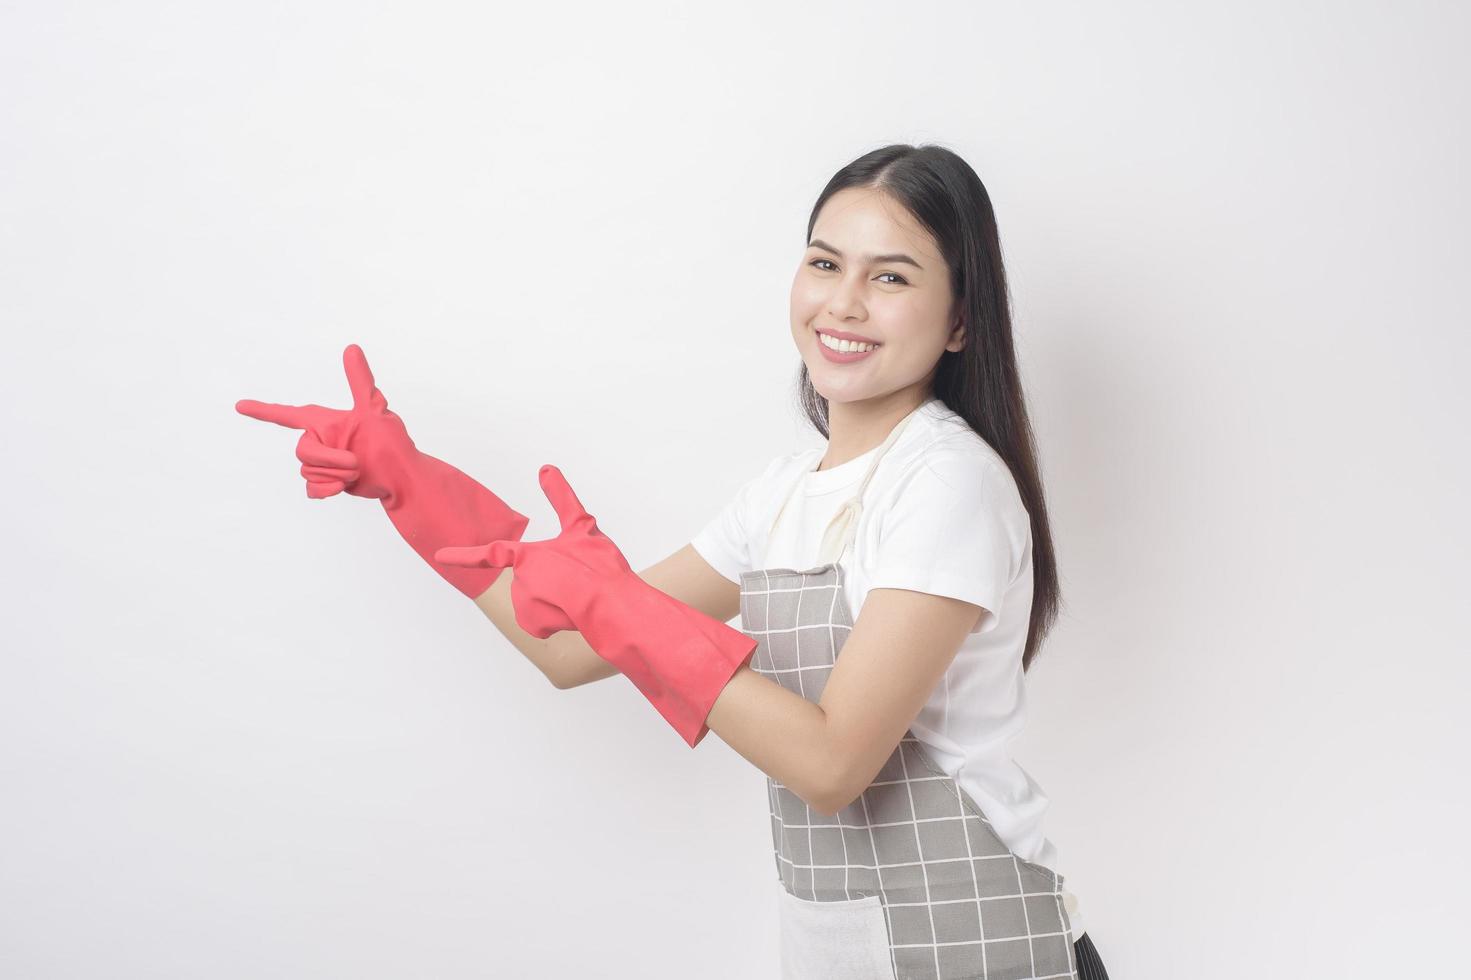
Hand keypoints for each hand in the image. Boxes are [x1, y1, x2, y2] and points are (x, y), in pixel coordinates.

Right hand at [235, 343, 413, 500]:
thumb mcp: (375, 410)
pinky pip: (311, 489)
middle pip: (302, 452)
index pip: (289, 415)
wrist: (401, 479)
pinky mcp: (327, 482)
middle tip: (356, 463)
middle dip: (329, 461)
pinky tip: (342, 487)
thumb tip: (351, 348)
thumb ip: (360, 382)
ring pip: (307, 472)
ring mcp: (323, 462)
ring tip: (357, 471)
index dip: (264, 411)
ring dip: (335, 476)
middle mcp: (321, 440)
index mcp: (326, 422)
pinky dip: (326, 490)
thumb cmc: (393, 443)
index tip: (240, 406)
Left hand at [435, 463, 629, 637]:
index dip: (464, 555)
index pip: (490, 554)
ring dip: (556, 603)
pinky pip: (541, 623)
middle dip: (554, 586)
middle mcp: (519, 579)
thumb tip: (545, 467)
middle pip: (533, 584)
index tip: (440, 557)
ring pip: (537, 603)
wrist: (609, 602)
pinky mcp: (531, 622)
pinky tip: (572, 615)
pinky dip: (556, 621)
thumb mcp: (581, 526)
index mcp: (527, 555)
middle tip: (577, 583)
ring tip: (577, 598)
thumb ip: (561, 498)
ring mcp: (523, 602)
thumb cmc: (597, 566)